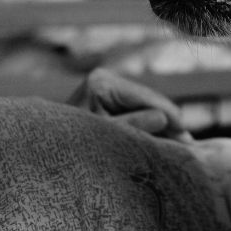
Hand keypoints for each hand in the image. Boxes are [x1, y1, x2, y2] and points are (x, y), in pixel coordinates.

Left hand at [68, 68, 192, 142]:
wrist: (42, 151)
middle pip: (148, 99)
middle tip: (188, 143)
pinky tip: (164, 138)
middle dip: (168, 121)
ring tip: (180, 144)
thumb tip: (163, 118)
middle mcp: (105, 79)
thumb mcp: (103, 137)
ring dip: (161, 125)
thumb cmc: (68, 145)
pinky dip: (150, 125)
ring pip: (145, 106)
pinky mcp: (107, 99)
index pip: (145, 96)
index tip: (185, 132)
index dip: (169, 114)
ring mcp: (106, 87)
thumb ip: (132, 126)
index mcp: (101, 82)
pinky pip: (136, 111)